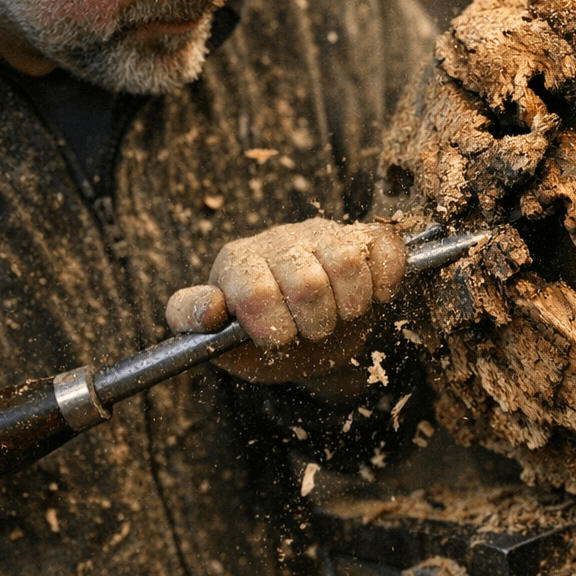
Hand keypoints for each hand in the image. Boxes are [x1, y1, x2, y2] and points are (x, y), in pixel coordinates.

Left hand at [166, 219, 405, 382]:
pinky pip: (384, 247)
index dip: (271, 323)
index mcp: (238, 262)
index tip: (277, 340)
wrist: (305, 338)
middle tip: (312, 332)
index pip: (254, 288)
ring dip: (350, 304)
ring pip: (347, 260)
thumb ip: (190, 318)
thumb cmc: (257, 336)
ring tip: (341, 316)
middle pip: (307, 281)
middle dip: (314, 323)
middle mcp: (280, 241)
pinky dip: (385, 279)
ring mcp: (324, 235)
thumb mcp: (217, 339)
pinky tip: (374, 298)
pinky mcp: (362, 237)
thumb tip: (210, 308)